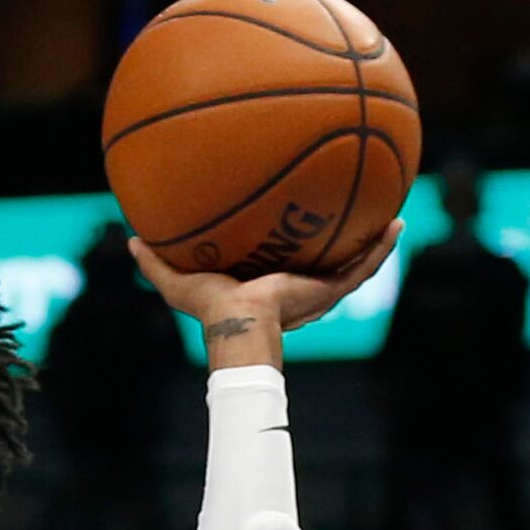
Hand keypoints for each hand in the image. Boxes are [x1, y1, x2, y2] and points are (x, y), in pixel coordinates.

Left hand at [130, 219, 401, 335]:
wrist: (238, 322)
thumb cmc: (208, 308)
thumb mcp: (177, 278)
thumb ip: (155, 260)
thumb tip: (132, 238)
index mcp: (267, 284)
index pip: (284, 261)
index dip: (292, 243)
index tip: (296, 219)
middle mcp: (297, 286)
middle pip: (324, 259)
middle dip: (337, 238)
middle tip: (348, 207)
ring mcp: (318, 289)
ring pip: (353, 261)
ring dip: (372, 240)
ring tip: (389, 212)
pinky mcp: (330, 289)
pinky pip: (364, 266)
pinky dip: (382, 247)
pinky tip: (397, 221)